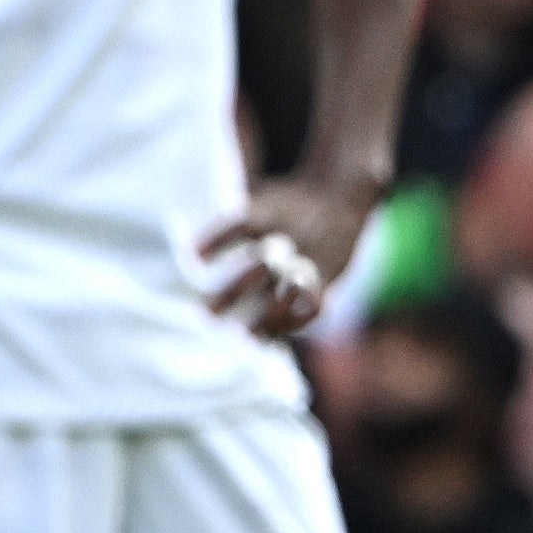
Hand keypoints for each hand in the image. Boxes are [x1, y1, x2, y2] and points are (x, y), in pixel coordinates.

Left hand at [199, 174, 382, 339]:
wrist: (343, 196)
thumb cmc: (288, 201)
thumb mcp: (262, 195)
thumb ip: (231, 217)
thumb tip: (189, 237)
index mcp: (271, 212)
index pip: (242, 224)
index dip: (219, 240)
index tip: (196, 257)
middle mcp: (292, 235)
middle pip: (263, 264)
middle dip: (236, 291)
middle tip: (208, 313)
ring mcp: (312, 257)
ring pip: (290, 291)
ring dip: (266, 317)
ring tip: (244, 336)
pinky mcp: (329, 275)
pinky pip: (315, 306)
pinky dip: (293, 323)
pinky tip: (270, 336)